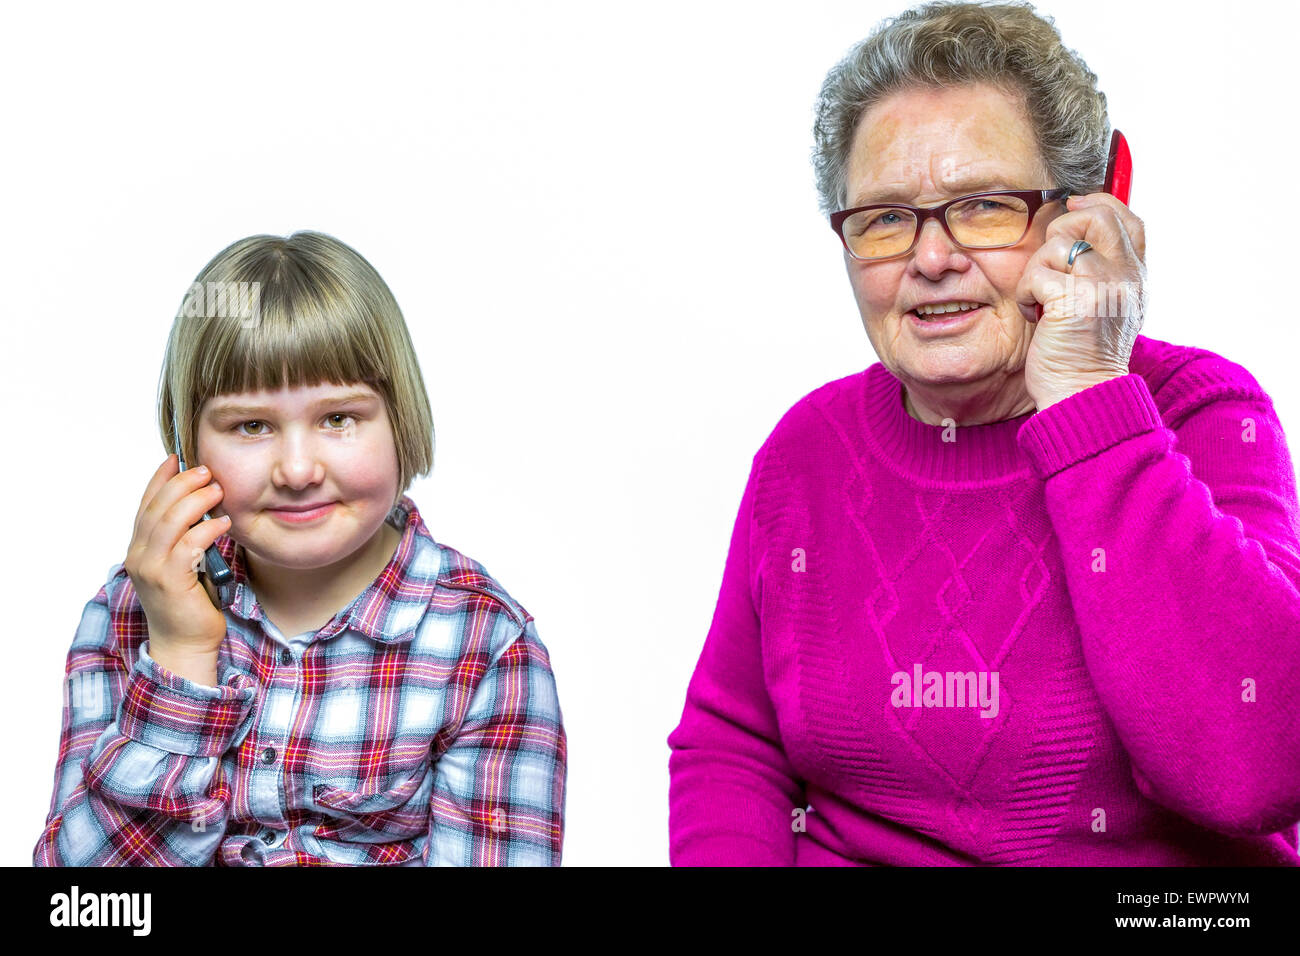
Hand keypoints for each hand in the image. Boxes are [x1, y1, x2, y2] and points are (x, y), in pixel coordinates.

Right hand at [123, 454, 230, 659]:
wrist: (186, 643)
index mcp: (140, 549)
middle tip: (206, 470)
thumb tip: (205, 504)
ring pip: (170, 522)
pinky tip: (224, 523)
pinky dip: (207, 529)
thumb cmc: (190, 602)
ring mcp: (151, 569)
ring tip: (217, 489)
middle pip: (157, 508)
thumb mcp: (184, 563)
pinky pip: (188, 546)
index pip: (146, 505)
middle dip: (182, 484)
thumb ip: (185, 537)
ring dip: (196, 501)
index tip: (176, 458)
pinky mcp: (170, 582)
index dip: (160, 479)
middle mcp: (139, 556)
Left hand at [1016, 192, 1146, 409]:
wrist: (1082, 391)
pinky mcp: (1075, 300)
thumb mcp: (1108, 308)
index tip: (1073, 207)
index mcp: (1136, 275)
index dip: (1098, 203)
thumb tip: (1077, 238)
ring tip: (1039, 301)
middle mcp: (1126, 275)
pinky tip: (1032, 314)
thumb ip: (1104, 273)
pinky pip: (1036, 274)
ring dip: (1036, 271)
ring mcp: (1103, 285)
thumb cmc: (1084, 354)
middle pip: (1095, 216)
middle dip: (1062, 228)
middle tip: (1050, 262)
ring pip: (1057, 244)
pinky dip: (1024, 294)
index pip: (1127, 218)